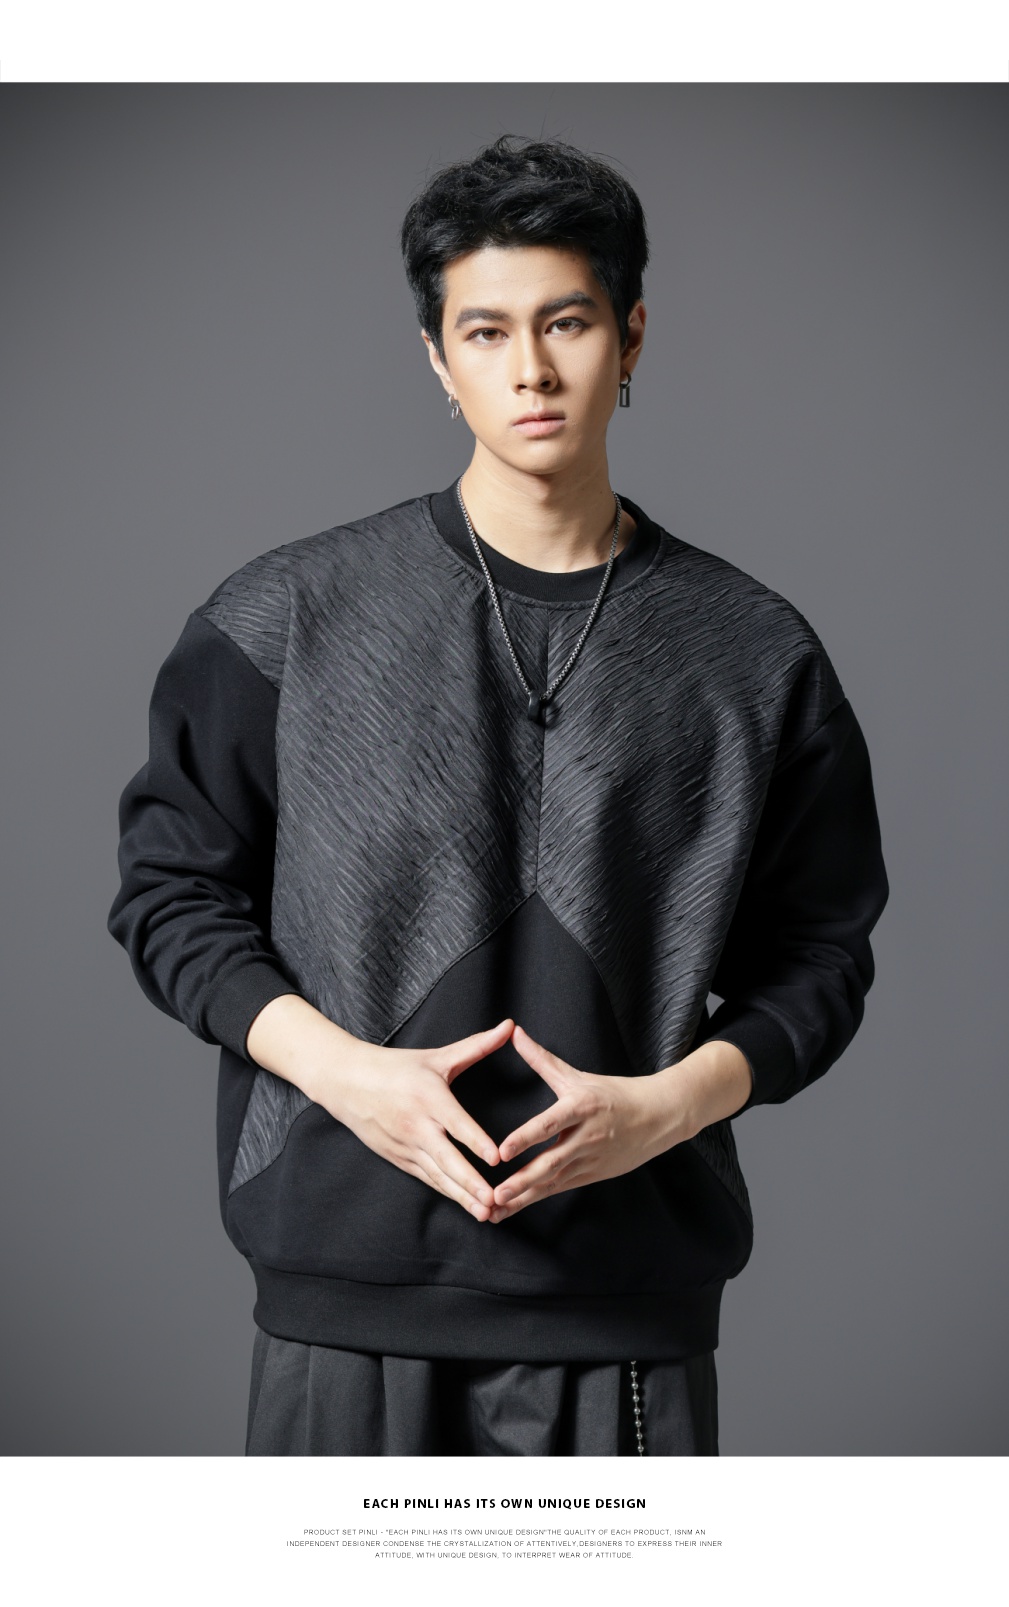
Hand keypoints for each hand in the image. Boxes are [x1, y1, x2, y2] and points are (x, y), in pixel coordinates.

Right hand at [321, 1022, 513, 1220]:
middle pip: (447, 1159)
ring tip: (486, 1213)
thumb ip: (477, 1046)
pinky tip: (467, 1205)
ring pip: (438, 1176)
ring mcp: (406, 1146)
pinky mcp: (399, 1159)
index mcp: (429, 1098)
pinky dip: (447, 1193)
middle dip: (471, 1183)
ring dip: (462, 1196)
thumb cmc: (396, 1067)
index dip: (476, 1141)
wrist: (346, 1082)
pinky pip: (427, 1179)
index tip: (496, 1159)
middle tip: (494, 1200)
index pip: (456, 1123)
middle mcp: (417, 1126)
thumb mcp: (437, 1056)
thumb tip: (510, 1026)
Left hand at [488, 1026, 752, 1221]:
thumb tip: (514, 1032)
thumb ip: (542, 1059)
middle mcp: (585, 1137)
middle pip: (551, 1162)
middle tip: (495, 1194)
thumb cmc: (614, 1093)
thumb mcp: (578, 1075)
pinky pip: (558, 1189)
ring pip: (552, 1182)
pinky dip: (535, 1199)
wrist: (658, 1117)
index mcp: (581, 1107)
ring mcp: (589, 1160)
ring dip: (524, 1197)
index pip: (549, 1124)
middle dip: (522, 1181)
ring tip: (496, 1208)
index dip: (525, 1138)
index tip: (502, 1151)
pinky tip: (512, 1208)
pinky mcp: (590, 1176)